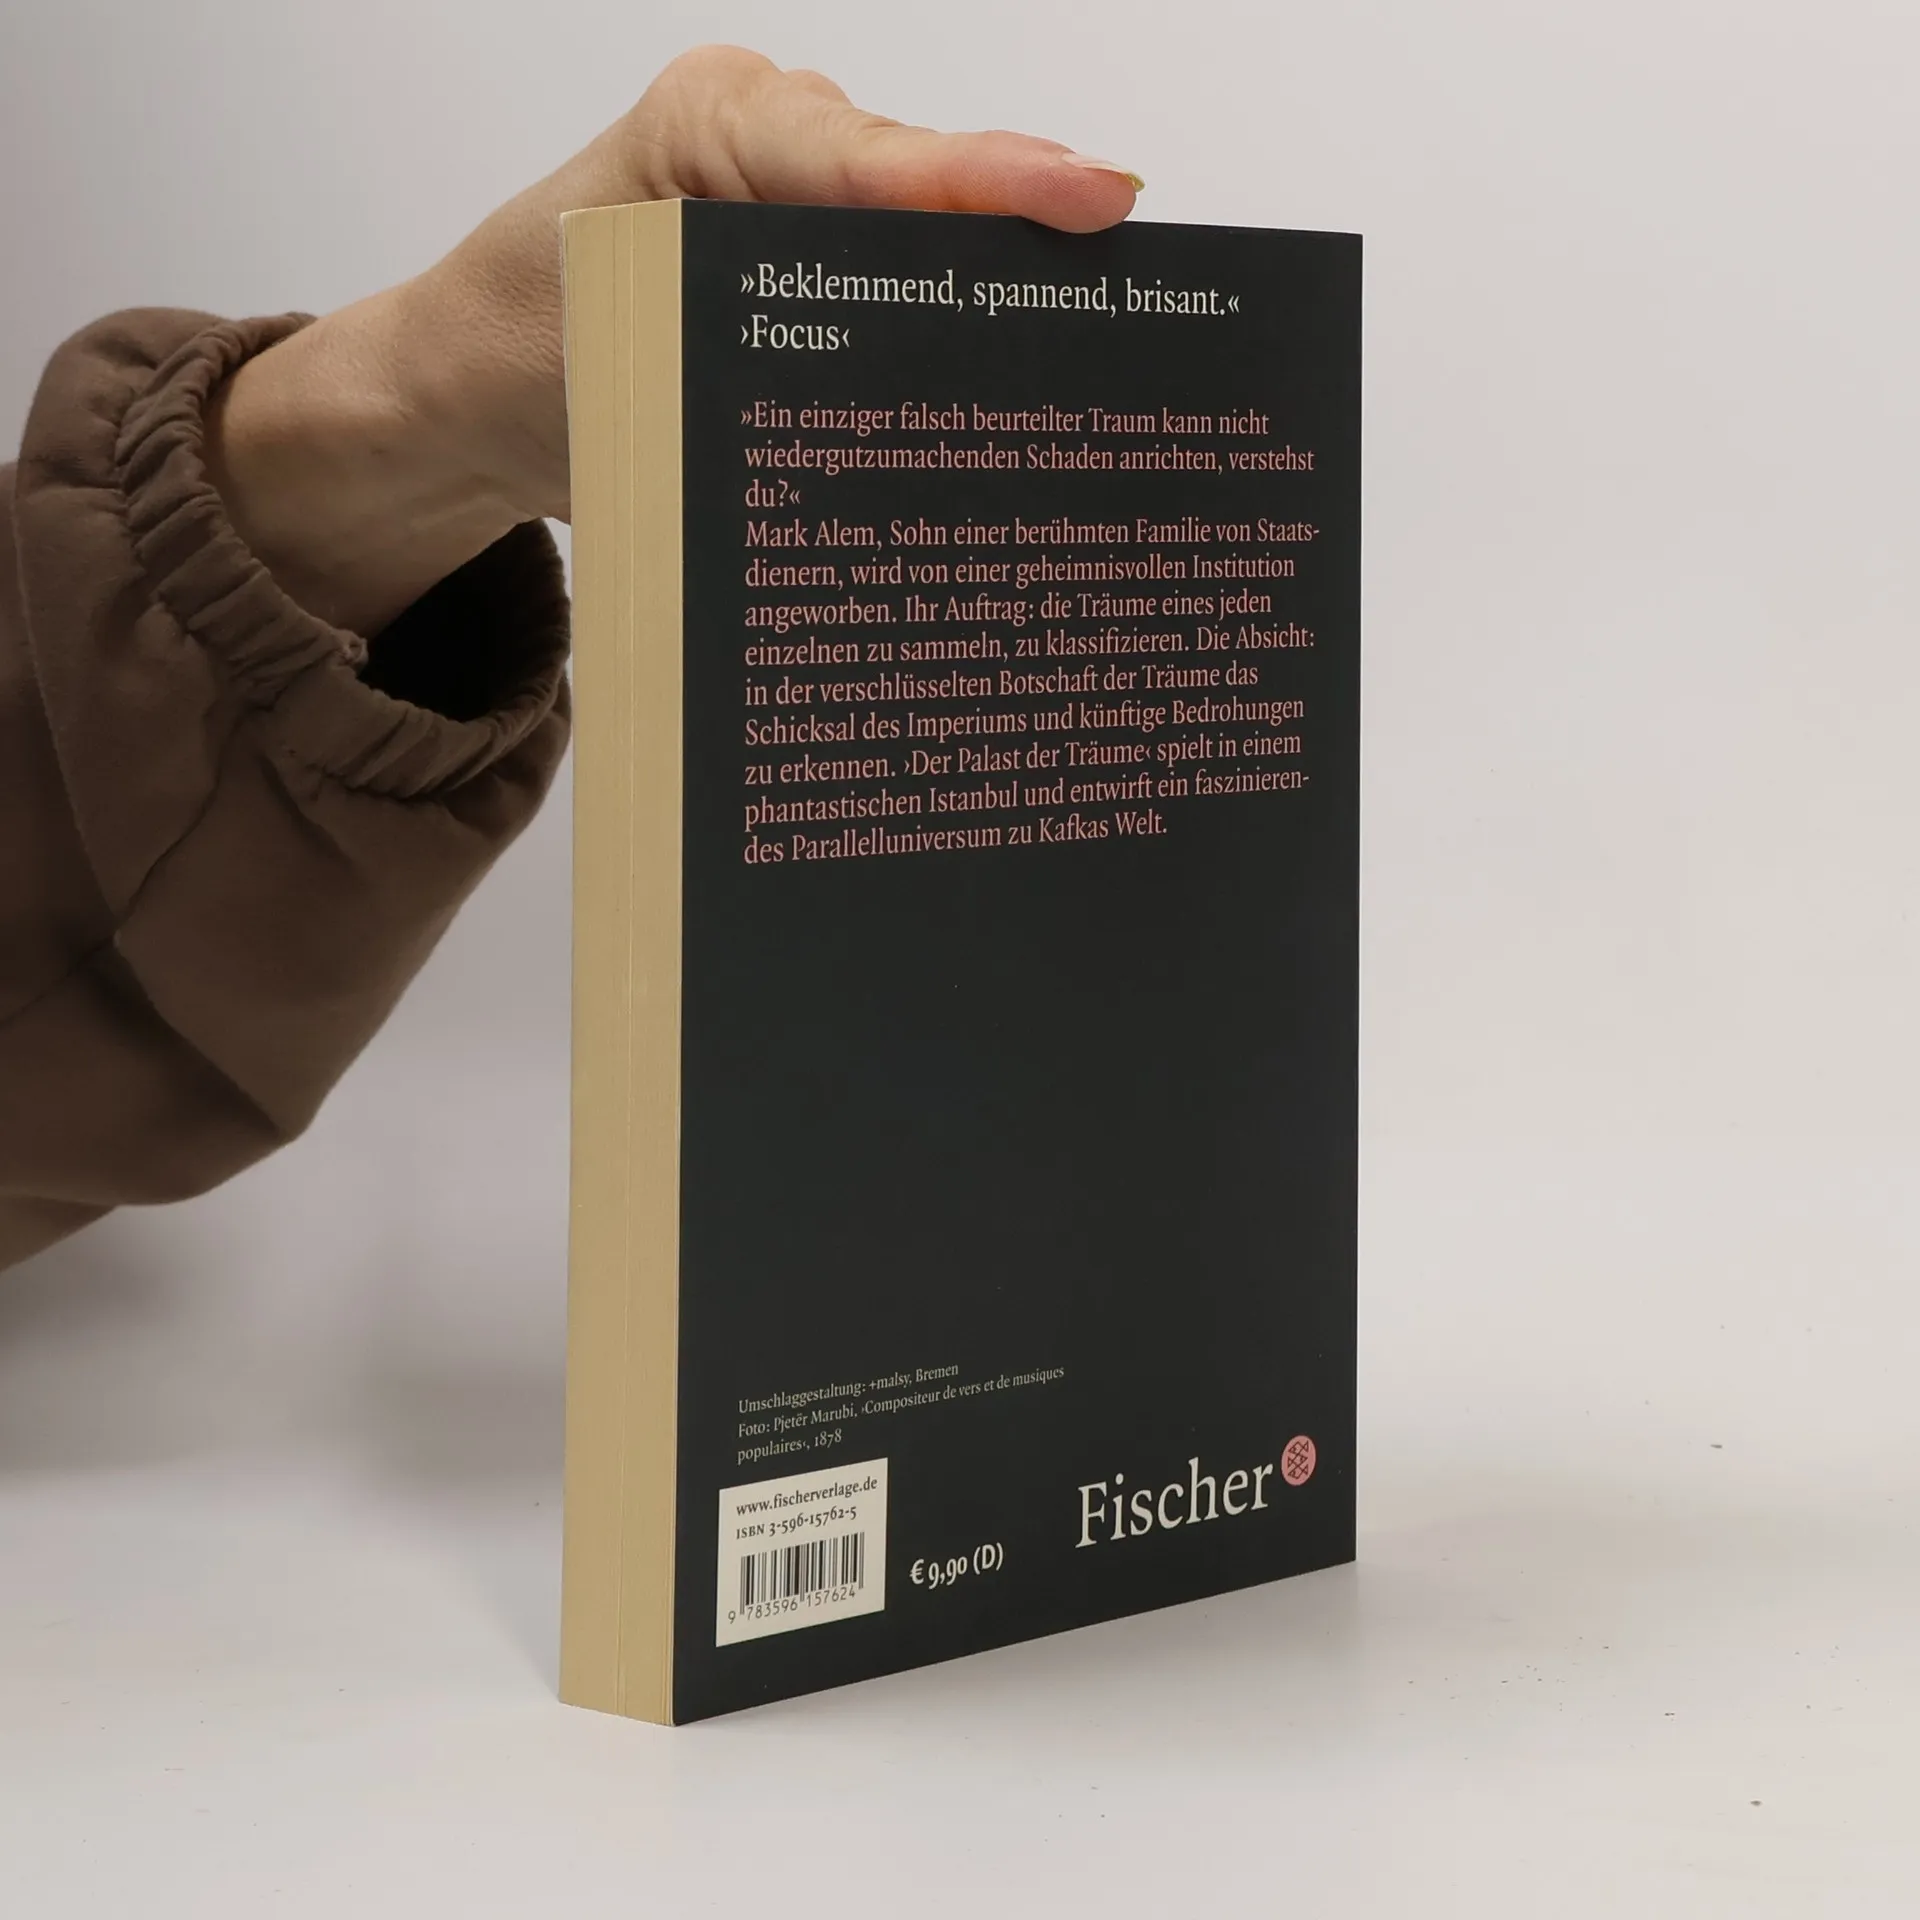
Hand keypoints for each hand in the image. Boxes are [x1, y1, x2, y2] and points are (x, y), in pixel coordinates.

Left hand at [205, 47, 1142, 635]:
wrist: (470, 404)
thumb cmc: (516, 351)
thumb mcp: (614, 336)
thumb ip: (743, 336)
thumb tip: (895, 397)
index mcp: (718, 124)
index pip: (871, 154)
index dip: (987, 181)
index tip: (1090, 199)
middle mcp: (775, 150)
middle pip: (928, 190)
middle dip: (1030, 236)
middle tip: (1145, 289)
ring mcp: (802, 213)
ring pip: (932, 246)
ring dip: (1009, 298)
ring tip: (1118, 342)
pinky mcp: (816, 283)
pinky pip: (907, 298)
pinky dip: (962, 338)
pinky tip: (1029, 382)